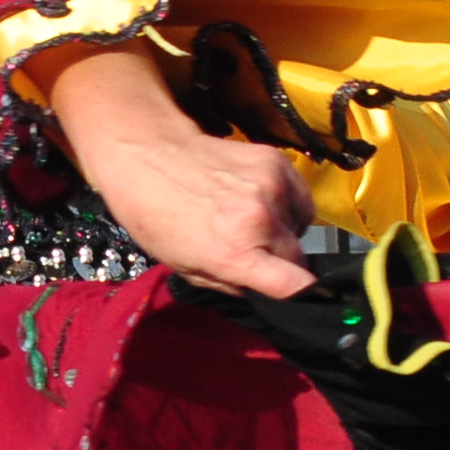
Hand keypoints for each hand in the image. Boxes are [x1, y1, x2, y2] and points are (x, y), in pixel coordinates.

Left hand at [40, 45, 317, 299]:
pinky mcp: (276, 161)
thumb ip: (231, 285)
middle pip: (298, 257)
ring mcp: (271, 187)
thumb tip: (264, 290)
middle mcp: (260, 220)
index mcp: (234, 253)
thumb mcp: (185, 268)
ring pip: (299, 227)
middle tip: (255, 254)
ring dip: (284, 232)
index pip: (297, 285)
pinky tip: (262, 204)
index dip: (300, 295)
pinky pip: (299, 198)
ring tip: (252, 223)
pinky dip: (287, 206)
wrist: (149, 153)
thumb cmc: (156, 216)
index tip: (294, 294)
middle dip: (282, 263)